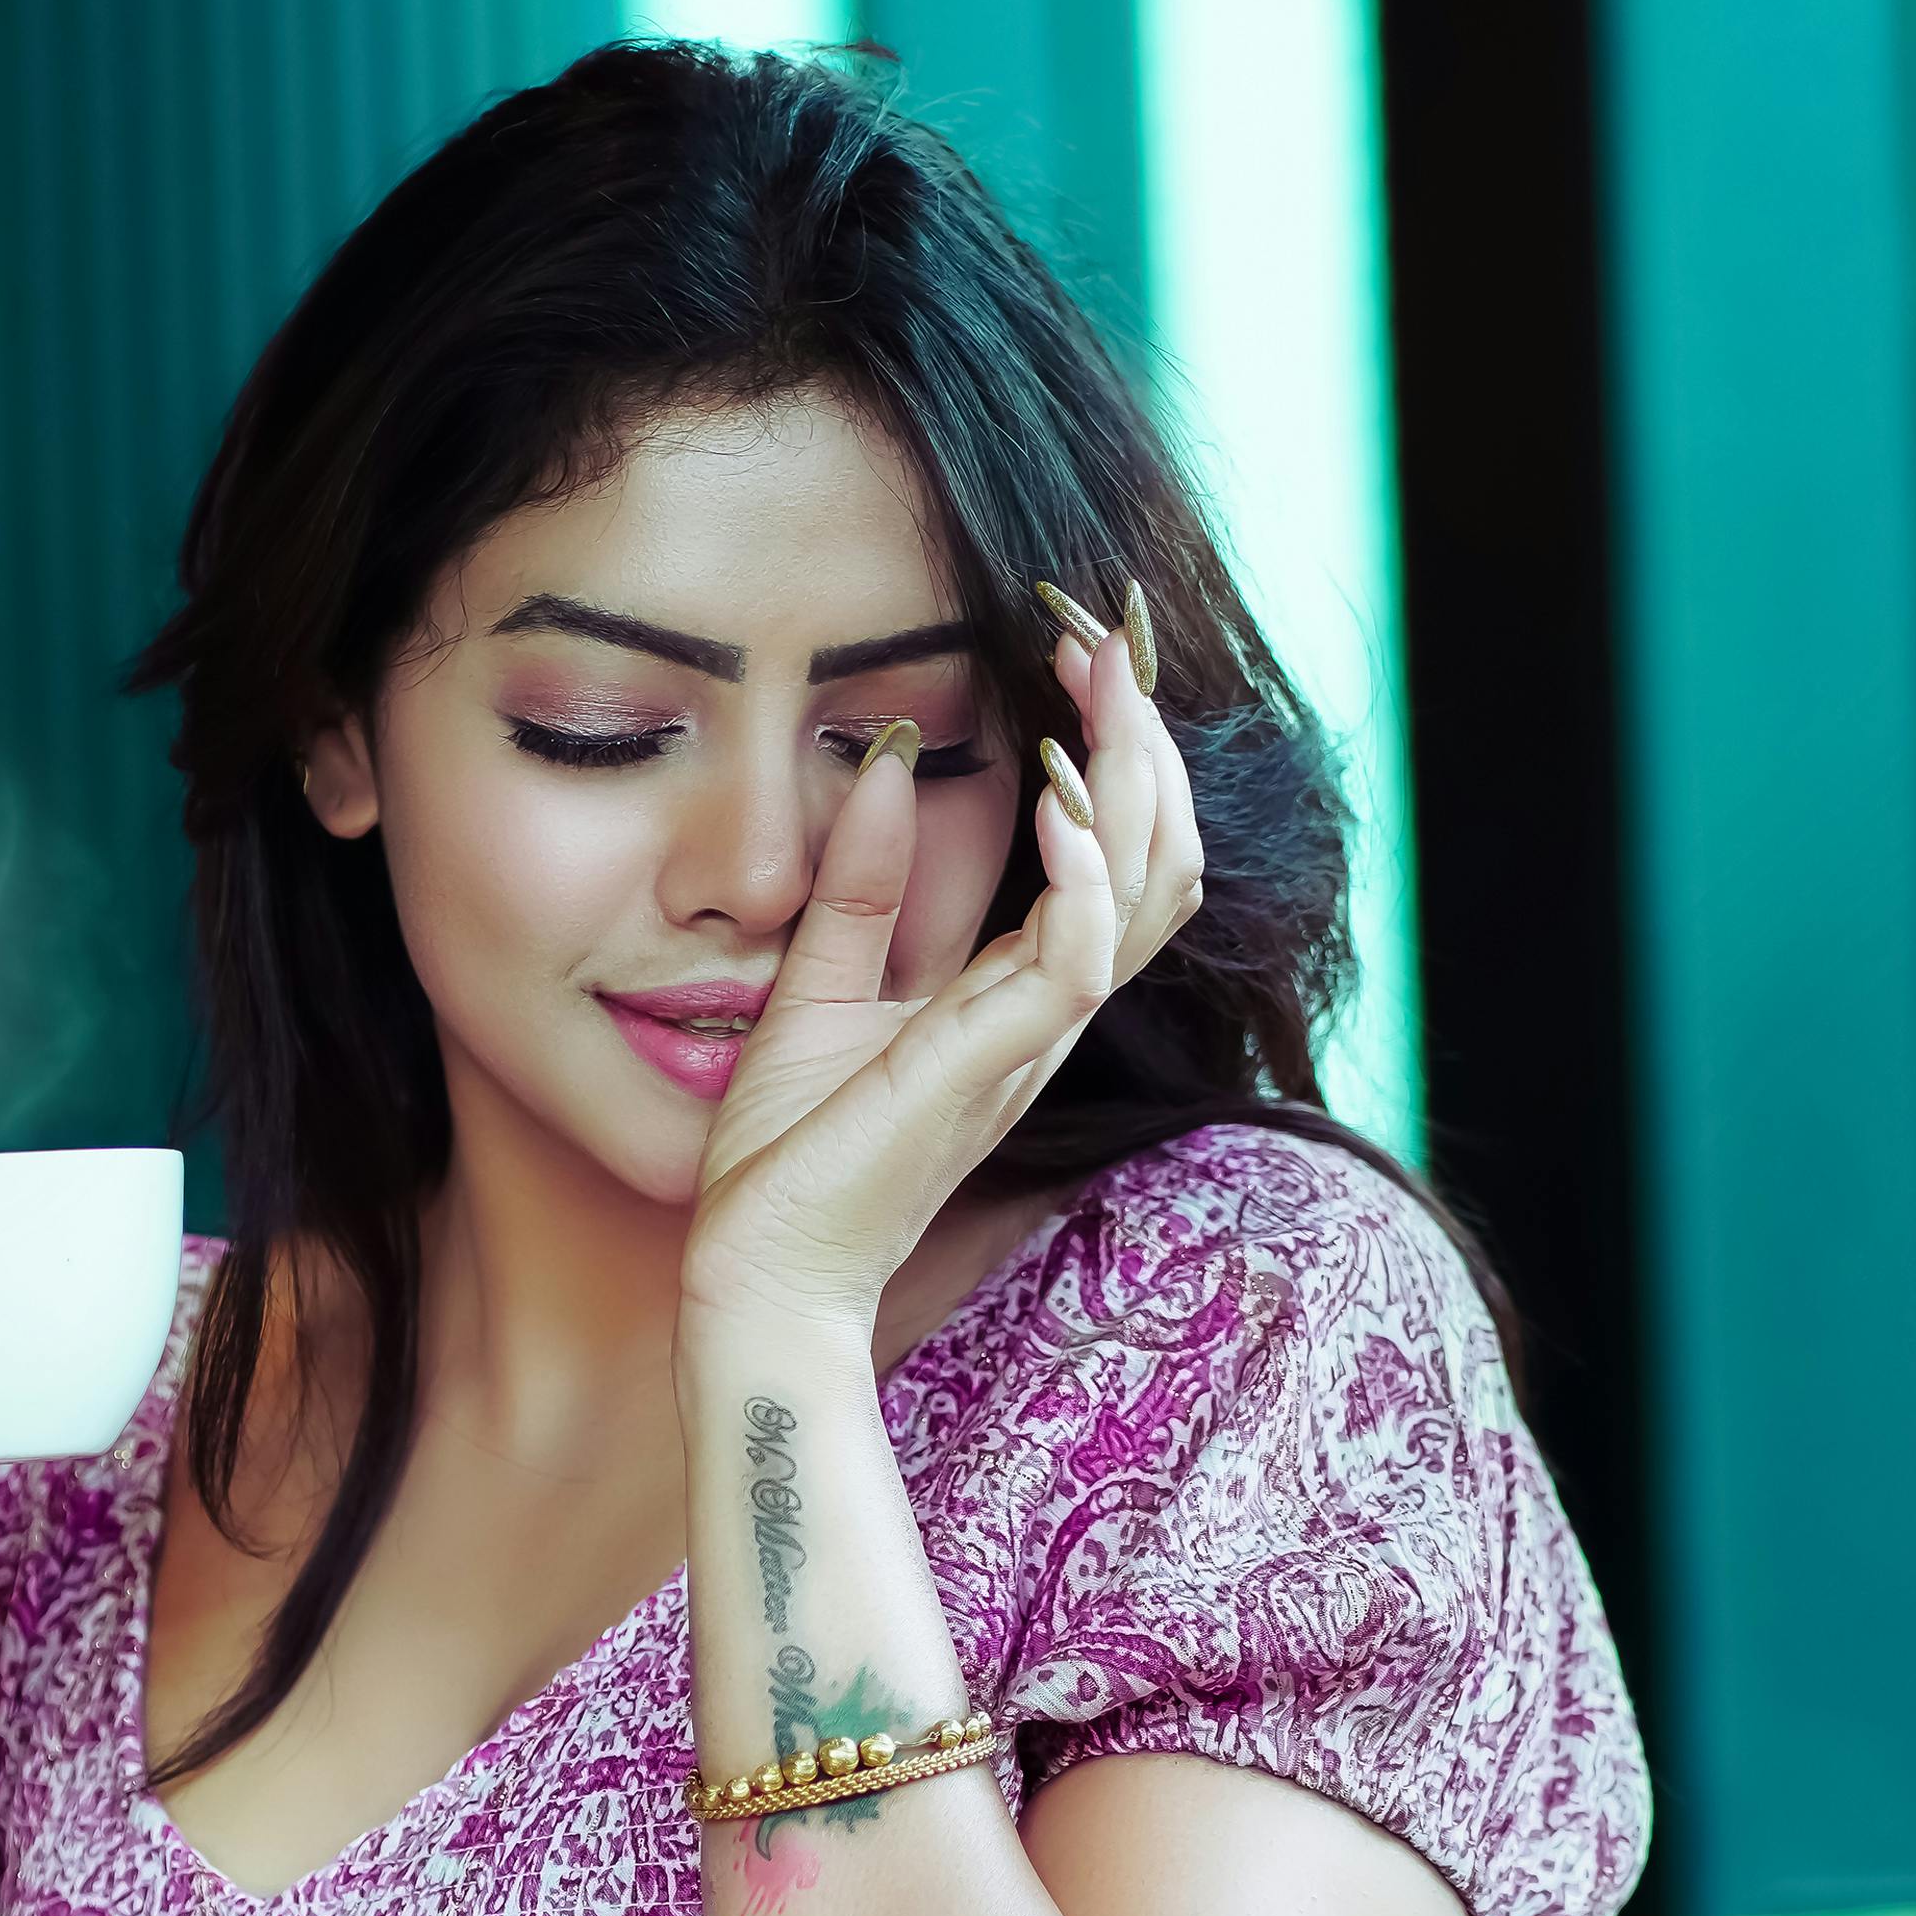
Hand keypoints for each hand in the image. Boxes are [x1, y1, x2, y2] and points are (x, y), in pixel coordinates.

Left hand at [680, 592, 1204, 1340]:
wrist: (758, 1277)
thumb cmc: (788, 1162)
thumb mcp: (814, 988)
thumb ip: (857, 882)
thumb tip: (876, 753)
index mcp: (1013, 995)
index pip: (1110, 855)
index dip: (1117, 752)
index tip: (1088, 655)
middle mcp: (1044, 1015)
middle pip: (1156, 858)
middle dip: (1146, 738)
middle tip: (1109, 638)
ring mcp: (1027, 1042)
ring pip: (1144, 893)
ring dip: (1134, 779)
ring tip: (1104, 685)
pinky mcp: (988, 1067)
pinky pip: (1074, 959)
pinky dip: (1080, 871)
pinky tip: (1055, 796)